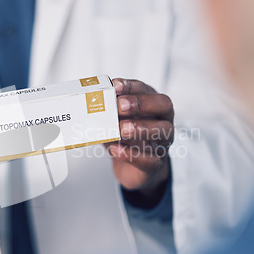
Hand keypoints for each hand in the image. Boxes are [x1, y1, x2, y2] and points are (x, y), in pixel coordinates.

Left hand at [107, 78, 173, 208]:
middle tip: (120, 106)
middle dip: (141, 104)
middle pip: (164, 106)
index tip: (115, 86)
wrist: (130, 167)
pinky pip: (150, 160)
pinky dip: (132, 155)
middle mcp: (162, 120)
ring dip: (141, 128)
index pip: (147, 90)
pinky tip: (116, 149)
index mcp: (152, 106)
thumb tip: (89, 104)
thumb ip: (107, 113)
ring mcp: (162, 142)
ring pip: (163, 132)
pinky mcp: (155, 163)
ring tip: (122, 129)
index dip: (132, 87)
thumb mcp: (114, 122)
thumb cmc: (124, 139)